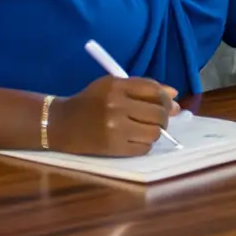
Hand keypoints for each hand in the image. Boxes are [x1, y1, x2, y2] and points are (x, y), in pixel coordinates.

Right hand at [49, 75, 179, 155]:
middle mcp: (116, 106)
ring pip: (154, 132)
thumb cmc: (90, 102)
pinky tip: (136, 139)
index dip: (166, 98)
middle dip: (164, 117)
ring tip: (146, 129)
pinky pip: (143, 148)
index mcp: (116, 86)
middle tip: (158, 119)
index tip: (168, 104)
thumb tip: (175, 96)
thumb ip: (143, 88)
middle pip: (158, 113)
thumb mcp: (112, 86)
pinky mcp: (113, 147)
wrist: (60, 124)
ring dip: (155, 132)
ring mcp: (115, 129)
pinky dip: (145, 144)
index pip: (154, 90)